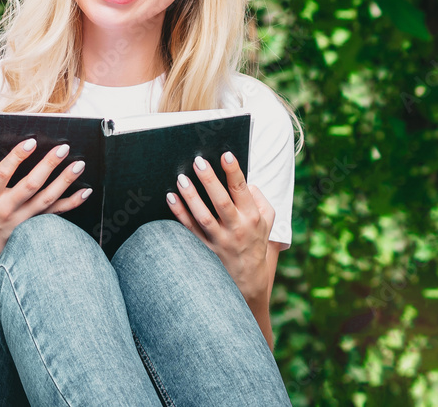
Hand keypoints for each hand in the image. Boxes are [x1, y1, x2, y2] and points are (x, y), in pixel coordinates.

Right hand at [0, 139, 91, 280]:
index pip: (2, 174)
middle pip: (30, 184)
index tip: (31, 141)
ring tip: (79, 164)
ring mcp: (22, 220)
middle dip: (48, 165)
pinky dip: (71, 203)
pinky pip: (56, 214)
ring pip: (47, 198)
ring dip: (64, 181)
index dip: (16, 157)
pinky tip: (85, 192)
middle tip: (63, 147)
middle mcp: (6, 209)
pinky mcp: (34, 228)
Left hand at [166, 152, 274, 303]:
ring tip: (181, 178)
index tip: (226, 155)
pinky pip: (189, 230)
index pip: (243, 191)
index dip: (234, 172)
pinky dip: (179, 214)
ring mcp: (219, 241)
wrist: (249, 282)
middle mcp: (236, 229)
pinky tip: (170, 198)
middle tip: (198, 161)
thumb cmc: (256, 242)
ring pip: (203, 217)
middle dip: (210, 180)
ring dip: (191, 197)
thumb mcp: (268, 222)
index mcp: (252, 218)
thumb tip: (246, 182)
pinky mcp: (204, 249)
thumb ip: (260, 199)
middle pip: (221, 202)